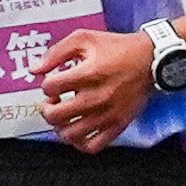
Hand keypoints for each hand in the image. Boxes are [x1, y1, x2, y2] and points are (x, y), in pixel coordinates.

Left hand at [36, 28, 154, 151]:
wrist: (151, 61)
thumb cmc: (117, 48)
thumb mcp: (85, 39)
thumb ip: (56, 53)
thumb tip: (34, 69)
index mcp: (88, 74)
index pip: (50, 87)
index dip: (47, 83)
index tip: (54, 81)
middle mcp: (96, 97)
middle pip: (55, 115)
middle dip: (47, 108)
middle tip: (53, 101)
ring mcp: (107, 115)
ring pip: (70, 135)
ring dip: (60, 126)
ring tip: (65, 116)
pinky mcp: (117, 125)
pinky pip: (93, 146)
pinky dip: (80, 143)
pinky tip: (78, 131)